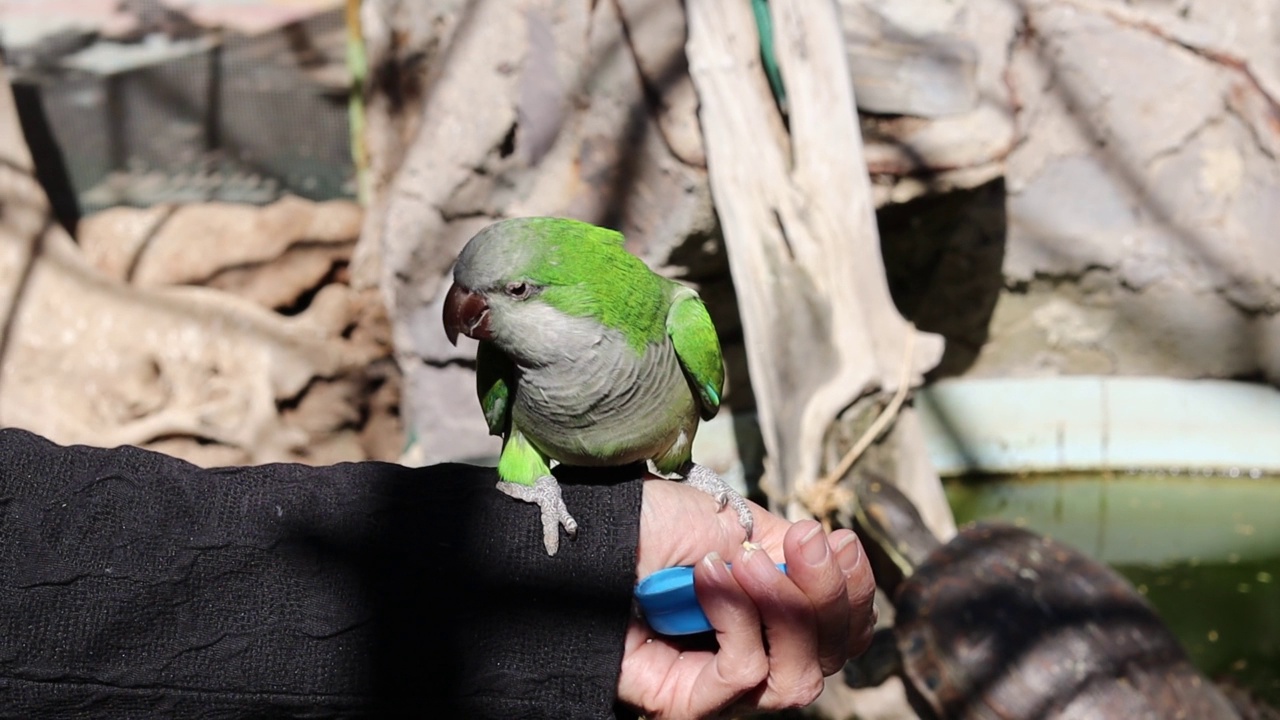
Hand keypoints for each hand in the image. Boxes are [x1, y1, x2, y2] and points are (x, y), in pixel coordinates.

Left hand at [618, 477, 875, 718]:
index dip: (854, 591)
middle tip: (803, 539)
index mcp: (774, 618)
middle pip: (830, 658)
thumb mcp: (736, 526)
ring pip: (796, 679)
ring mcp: (722, 687)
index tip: (840, 540)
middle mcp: (757, 657)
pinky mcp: (688, 702)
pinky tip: (707, 576)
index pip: (842, 630)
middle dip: (827, 595)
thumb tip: (837, 561)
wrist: (589, 532)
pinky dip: (736, 619)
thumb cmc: (651, 525)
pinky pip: (742, 673)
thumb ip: (789, 556)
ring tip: (742, 560)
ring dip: (783, 608)